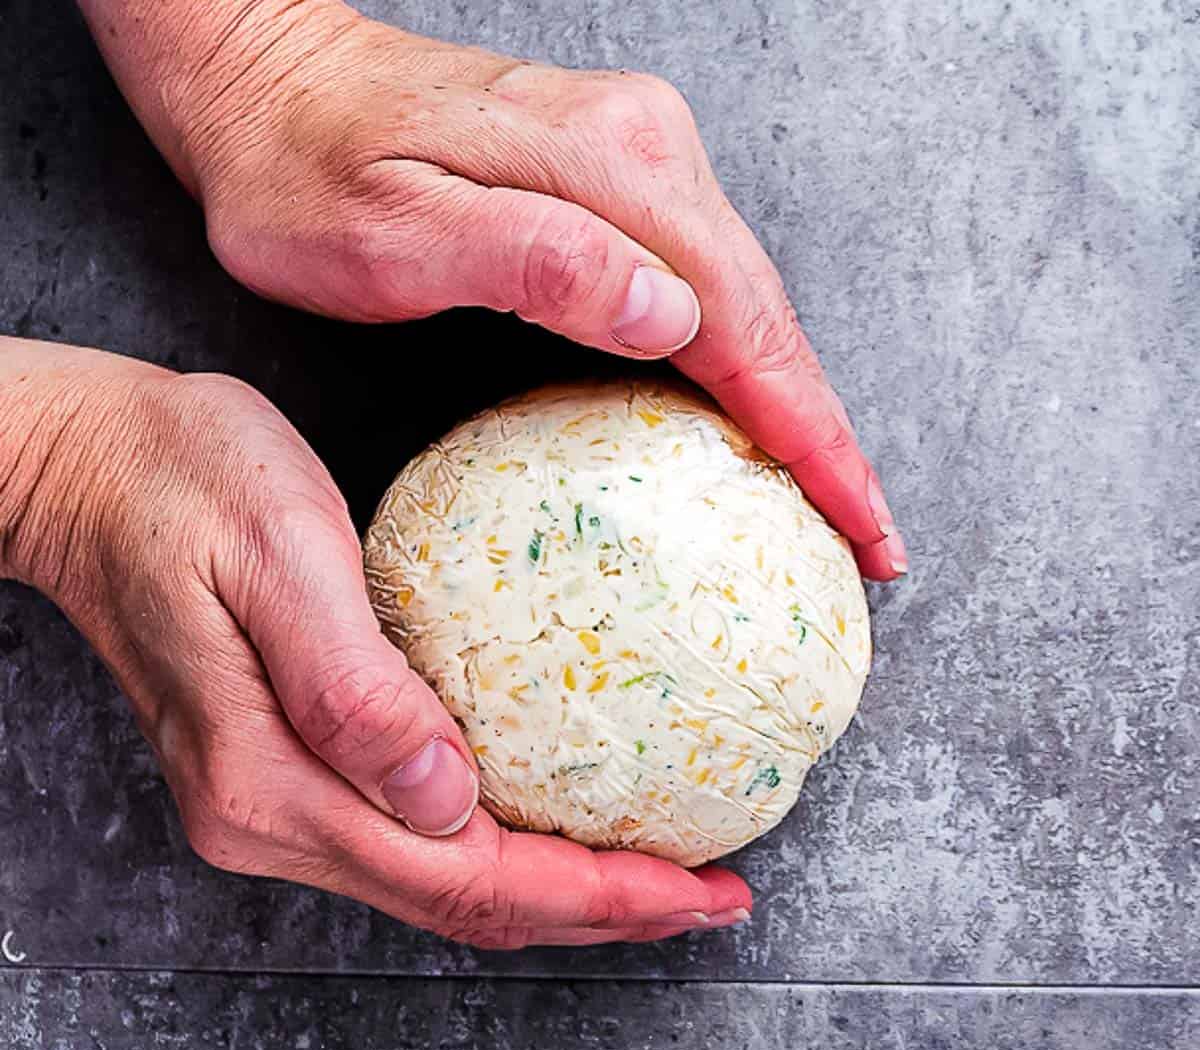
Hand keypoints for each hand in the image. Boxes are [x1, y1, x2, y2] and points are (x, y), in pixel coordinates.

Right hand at [0, 340, 751, 947]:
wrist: (89, 474)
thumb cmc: (180, 484)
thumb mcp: (278, 557)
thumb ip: (353, 689)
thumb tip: (448, 799)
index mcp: (274, 783)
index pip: (469, 880)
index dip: (596, 898)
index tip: (697, 891)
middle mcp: (270, 820)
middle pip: (468, 905)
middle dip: (601, 912)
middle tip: (709, 896)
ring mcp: (272, 806)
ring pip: (447, 885)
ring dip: (562, 890)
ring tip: (660, 874)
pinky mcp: (284, 774)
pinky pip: (421, 841)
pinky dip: (509, 849)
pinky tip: (563, 821)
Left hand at [79, 0, 906, 579]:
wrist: (270, 82)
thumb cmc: (305, 173)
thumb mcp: (397, 230)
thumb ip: (536, 263)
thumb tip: (669, 314)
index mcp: (614, 172)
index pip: (744, 327)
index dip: (811, 435)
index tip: (861, 520)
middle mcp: (649, 154)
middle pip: (768, 318)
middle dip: (826, 435)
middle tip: (870, 536)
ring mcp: (639, 161)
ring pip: (745, 305)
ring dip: (795, 405)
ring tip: (831, 496)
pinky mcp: (617, 180)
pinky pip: (705, 288)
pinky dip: (742, 366)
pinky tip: (752, 419)